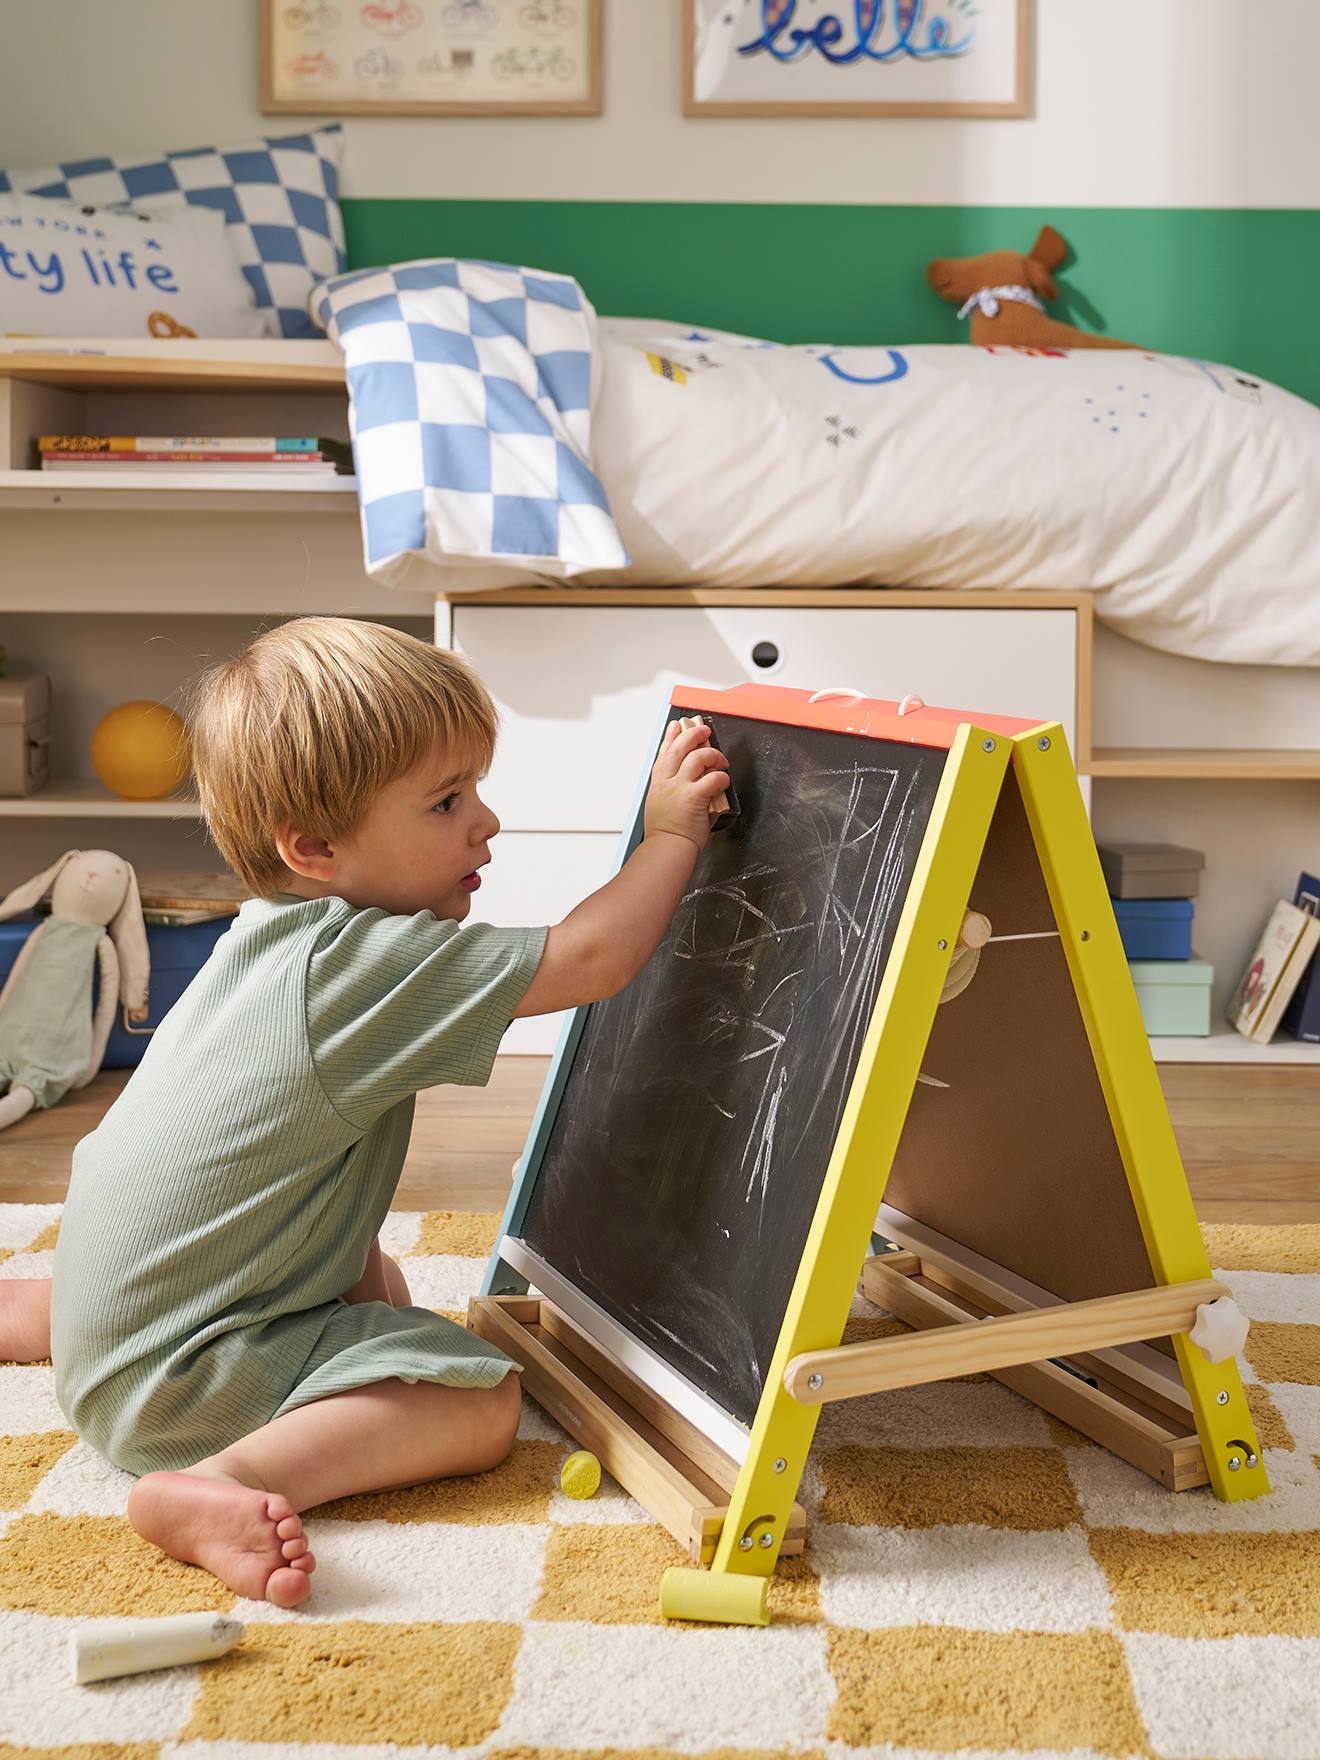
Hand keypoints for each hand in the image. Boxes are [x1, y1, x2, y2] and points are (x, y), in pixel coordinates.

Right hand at [643, 719, 730, 850]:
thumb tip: (683, 780)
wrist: (666, 848)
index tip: (678, 725)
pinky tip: (724, 780)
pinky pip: (713, 778)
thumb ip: (669, 788)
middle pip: (680, 746)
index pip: (665, 750)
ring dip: (713, 755)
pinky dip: (721, 777)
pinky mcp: (694, 797)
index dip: (673, 735)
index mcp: (659, 781)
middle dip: (694, 734)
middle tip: (705, 732)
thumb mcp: (658, 803)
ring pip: (697, 757)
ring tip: (720, 760)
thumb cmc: (665, 831)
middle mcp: (667, 780)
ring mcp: (680, 787)